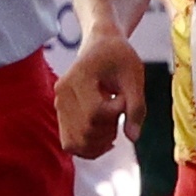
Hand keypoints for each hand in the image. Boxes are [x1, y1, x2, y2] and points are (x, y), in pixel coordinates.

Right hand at [55, 32, 138, 159]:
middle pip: (86, 130)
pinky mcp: (61, 115)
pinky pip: (70, 143)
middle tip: (121, 111)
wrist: (101, 47)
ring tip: (113, 125)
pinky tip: (106, 137)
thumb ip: (136, 107)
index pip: (96, 112)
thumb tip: (133, 138)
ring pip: (76, 143)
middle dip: (110, 129)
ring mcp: (59, 105)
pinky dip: (89, 148)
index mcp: (78, 77)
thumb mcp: (134, 77)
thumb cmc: (120, 58)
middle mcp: (62, 93)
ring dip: (100, 143)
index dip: (117, 111)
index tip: (125, 98)